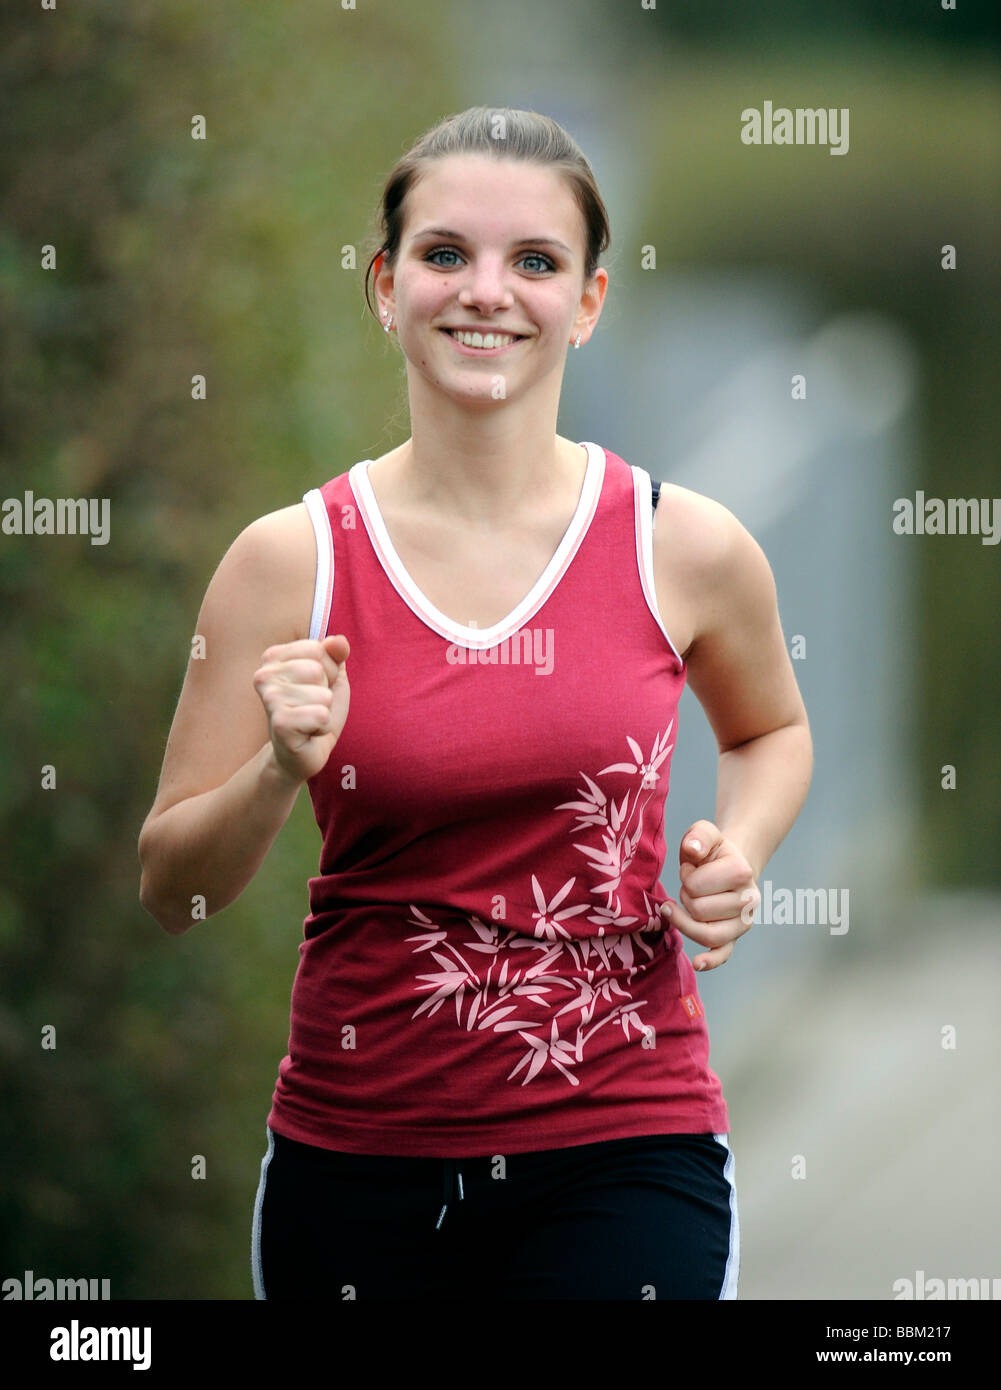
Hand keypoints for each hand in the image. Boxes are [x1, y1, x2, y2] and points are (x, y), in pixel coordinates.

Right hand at [253, 634, 350, 782]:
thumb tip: (339, 640)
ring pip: (323, 694)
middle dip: (326, 691)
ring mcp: (270, 699)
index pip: (319, 649)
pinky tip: (308, 732)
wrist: (300, 754)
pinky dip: (323, 727)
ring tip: (308, 719)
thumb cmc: (314, 710)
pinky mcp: (280, 723)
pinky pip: (321, 715)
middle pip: (319, 669)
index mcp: (273, 657)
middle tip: (310, 706)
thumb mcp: (331, 677)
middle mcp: (264, 675)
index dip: (328, 670)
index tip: (313, 687)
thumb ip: (336, 655)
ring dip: (324, 711)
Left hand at [658, 818, 759, 970]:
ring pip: (706, 934)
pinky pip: (723, 953)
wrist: (728, 863)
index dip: (686, 876)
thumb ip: (698, 835)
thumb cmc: (712, 850)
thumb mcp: (705, 833)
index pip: (696, 886)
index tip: (692, 867)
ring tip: (682, 906)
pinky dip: (710, 961)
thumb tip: (693, 849)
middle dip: (685, 895)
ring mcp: (743, 921)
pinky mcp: (734, 937)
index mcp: (741, 871)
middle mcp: (748, 899)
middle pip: (698, 910)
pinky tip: (697, 963)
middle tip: (691, 884)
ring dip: (686, 920)